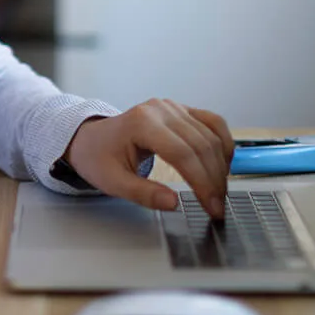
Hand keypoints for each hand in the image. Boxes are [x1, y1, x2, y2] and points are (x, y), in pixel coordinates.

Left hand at [63, 101, 233, 217]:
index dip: (201, 182)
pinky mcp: (181, 110)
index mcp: (141, 123)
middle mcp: (161, 110)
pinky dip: (223, 144)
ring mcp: (173, 107)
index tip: (211, 206)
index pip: (182, 153)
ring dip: (221, 165)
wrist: (91, 139)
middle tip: (218, 207)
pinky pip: (212, 123)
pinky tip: (224, 165)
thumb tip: (173, 203)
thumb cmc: (98, 158)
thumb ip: (143, 194)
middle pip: (200, 145)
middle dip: (214, 179)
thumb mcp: (113, 182)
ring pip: (211, 135)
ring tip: (220, 192)